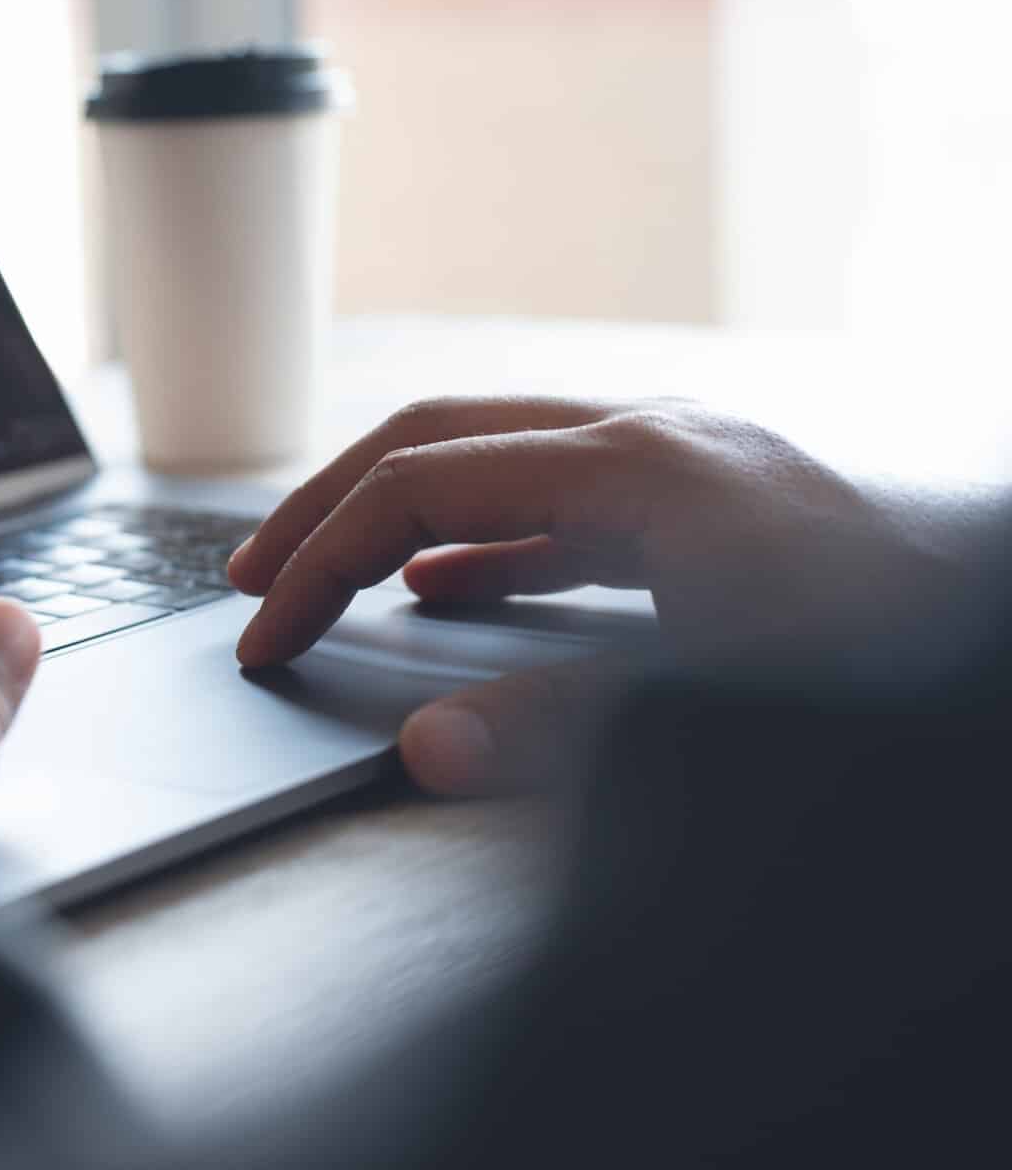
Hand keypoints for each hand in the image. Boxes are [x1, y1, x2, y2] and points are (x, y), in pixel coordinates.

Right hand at [227, 397, 995, 794]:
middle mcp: (651, 436)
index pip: (417, 490)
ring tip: (323, 577)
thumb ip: (562, 724)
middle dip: (327, 507)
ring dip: (397, 518)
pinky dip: (483, 543)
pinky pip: (560, 505)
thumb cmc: (886, 655)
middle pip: (436, 440)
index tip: (264, 638)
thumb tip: (427, 748)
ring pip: (494, 462)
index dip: (318, 564)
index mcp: (637, 464)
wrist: (1006, 628)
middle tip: (249, 577)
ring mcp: (683, 462)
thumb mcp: (717, 698)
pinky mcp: (707, 506)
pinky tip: (444, 590)